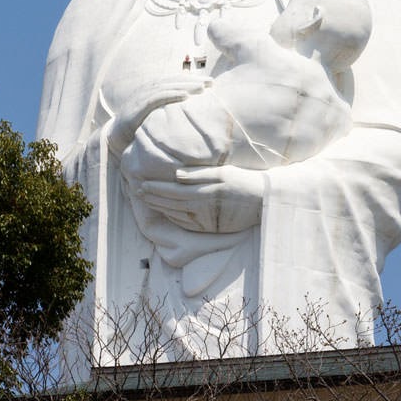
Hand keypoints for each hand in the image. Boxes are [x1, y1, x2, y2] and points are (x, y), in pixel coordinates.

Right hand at [104, 77, 209, 154]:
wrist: (116, 137)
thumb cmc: (139, 128)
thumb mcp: (157, 117)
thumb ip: (170, 112)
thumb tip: (192, 115)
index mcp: (154, 90)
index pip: (176, 81)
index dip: (193, 79)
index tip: (211, 83)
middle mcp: (149, 89)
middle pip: (174, 80)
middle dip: (194, 80)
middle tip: (212, 82)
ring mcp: (143, 96)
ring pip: (168, 86)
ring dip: (186, 85)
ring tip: (202, 87)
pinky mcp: (139, 105)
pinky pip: (158, 97)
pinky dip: (172, 94)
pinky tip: (185, 96)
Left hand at [137, 164, 263, 233]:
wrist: (263, 202)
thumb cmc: (242, 182)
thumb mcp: (221, 172)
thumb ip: (198, 174)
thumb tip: (176, 174)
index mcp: (201, 191)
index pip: (171, 189)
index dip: (155, 187)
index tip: (141, 184)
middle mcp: (200, 206)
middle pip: (170, 202)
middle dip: (152, 197)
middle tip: (137, 192)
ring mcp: (205, 219)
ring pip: (176, 214)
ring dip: (159, 207)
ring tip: (146, 201)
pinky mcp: (210, 227)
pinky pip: (187, 224)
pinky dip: (174, 219)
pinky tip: (167, 213)